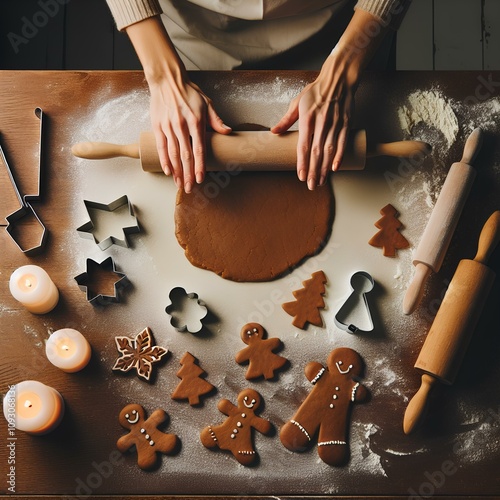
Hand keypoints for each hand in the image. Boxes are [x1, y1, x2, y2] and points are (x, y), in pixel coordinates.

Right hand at [149, 75, 230, 192]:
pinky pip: (161, 147)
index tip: (200, 179)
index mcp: (196, 122)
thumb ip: (216, 120)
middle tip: (189, 188)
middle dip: (188, 174)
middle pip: (186, 156)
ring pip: (173, 154)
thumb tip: (228, 132)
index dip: (200, 166)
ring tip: (179, 184)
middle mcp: (182, 126)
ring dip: (177, 171)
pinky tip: (168, 171)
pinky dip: (164, 160)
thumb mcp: (207, 104)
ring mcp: (169, 127)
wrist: (167, 80)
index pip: (199, 150)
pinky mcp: (158, 126)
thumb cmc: (189, 92)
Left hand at [271, 53, 357, 189]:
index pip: (303, 146)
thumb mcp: (297, 102)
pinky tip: (336, 168)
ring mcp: (335, 124)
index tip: (301, 176)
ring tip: (321, 181)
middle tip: (311, 185)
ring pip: (329, 151)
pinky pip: (343, 143)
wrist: (338, 79)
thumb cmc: (315, 91)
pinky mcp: (346, 123)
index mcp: (307, 119)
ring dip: (325, 168)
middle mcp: (321, 123)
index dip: (302, 162)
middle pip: (316, 152)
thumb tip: (273, 132)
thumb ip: (286, 119)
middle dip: (314, 171)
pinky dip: (340, 156)